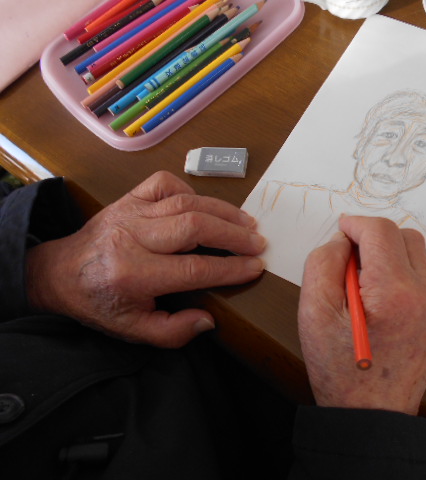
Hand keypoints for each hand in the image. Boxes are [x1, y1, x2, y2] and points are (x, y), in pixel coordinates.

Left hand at [26, 171, 265, 347]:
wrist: (60, 273)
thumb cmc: (100, 303)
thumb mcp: (133, 330)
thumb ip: (172, 332)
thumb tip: (209, 320)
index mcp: (133, 274)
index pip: (194, 268)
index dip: (231, 268)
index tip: (256, 267)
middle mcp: (132, 238)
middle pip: (194, 227)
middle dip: (233, 234)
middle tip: (258, 242)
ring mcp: (130, 212)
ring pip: (185, 202)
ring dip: (222, 211)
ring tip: (248, 222)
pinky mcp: (128, 198)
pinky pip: (164, 184)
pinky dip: (190, 190)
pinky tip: (205, 206)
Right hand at [298, 216, 425, 414]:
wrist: (371, 418)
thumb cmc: (339, 370)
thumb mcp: (313, 312)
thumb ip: (324, 263)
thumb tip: (344, 241)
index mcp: (395, 294)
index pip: (381, 232)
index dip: (357, 224)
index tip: (342, 231)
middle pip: (406, 238)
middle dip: (376, 239)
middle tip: (350, 261)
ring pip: (418, 258)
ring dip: (390, 259)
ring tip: (364, 289)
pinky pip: (425, 283)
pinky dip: (402, 281)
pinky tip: (381, 308)